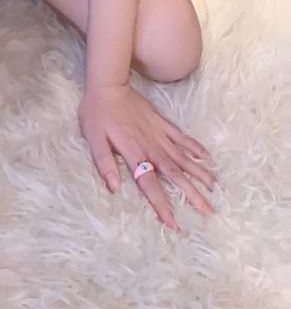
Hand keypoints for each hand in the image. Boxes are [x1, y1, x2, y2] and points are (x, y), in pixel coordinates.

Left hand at [78, 82, 217, 230]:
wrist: (109, 85)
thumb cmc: (97, 114)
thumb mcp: (93, 139)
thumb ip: (104, 163)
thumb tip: (114, 188)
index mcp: (134, 153)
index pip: (150, 185)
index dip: (162, 205)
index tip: (175, 223)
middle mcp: (151, 147)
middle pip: (175, 175)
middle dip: (192, 194)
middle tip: (209, 211)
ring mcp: (160, 134)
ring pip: (183, 157)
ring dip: (199, 173)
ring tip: (215, 188)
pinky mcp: (162, 122)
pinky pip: (182, 137)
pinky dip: (195, 147)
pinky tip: (207, 157)